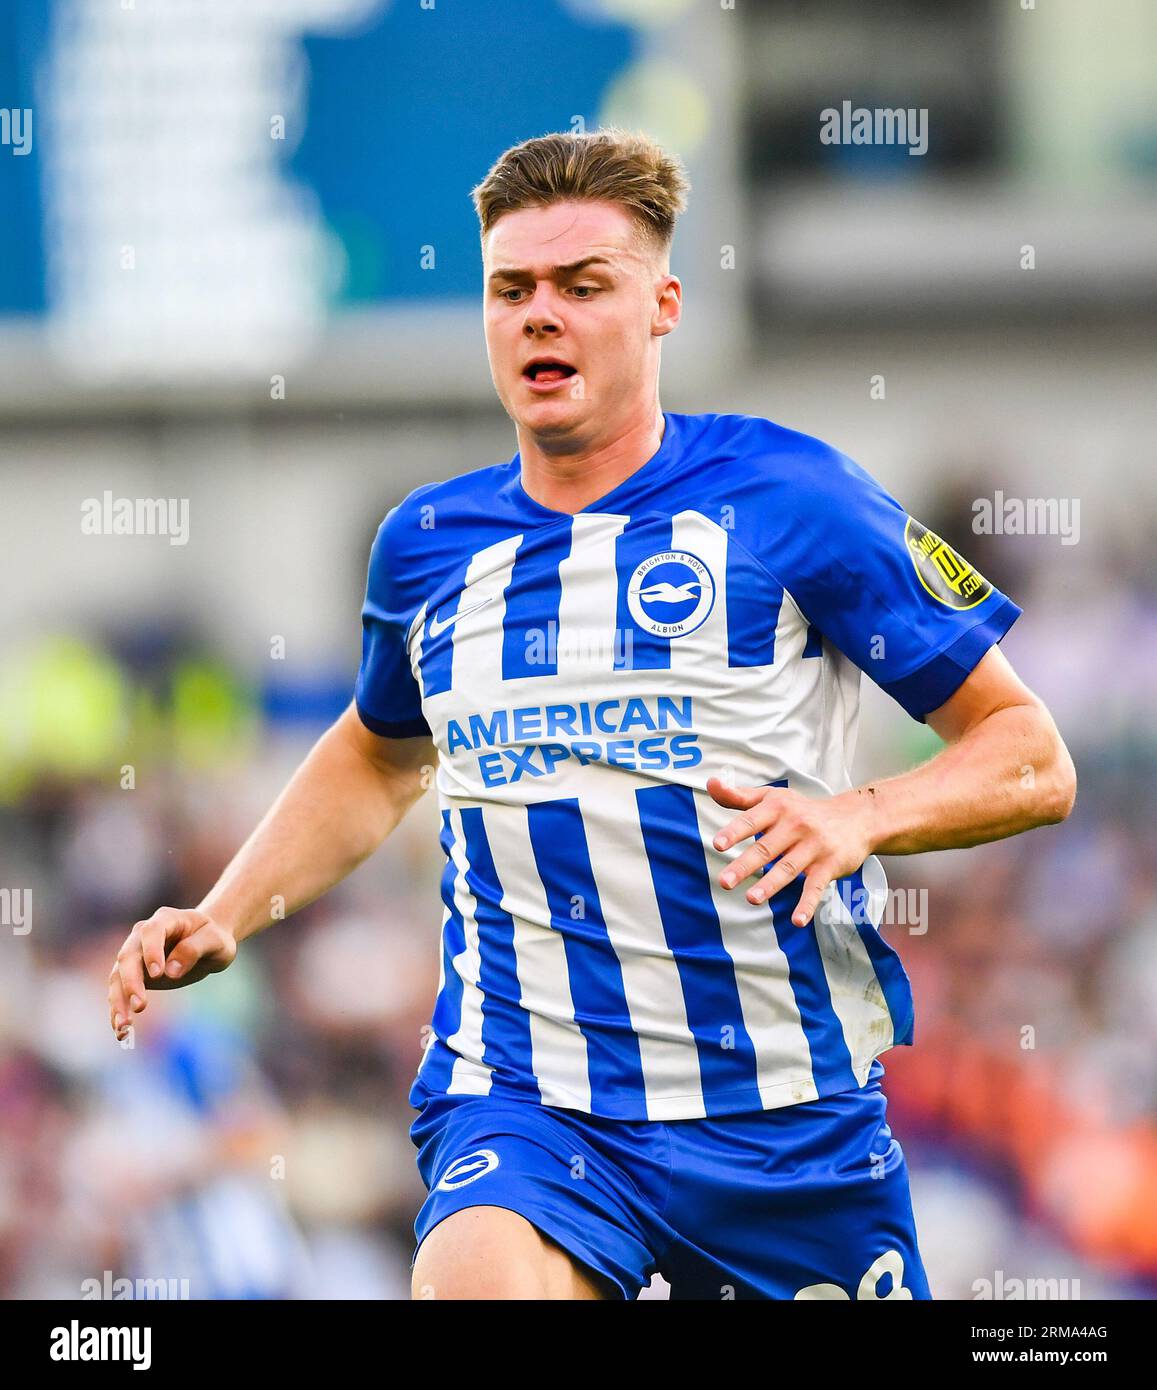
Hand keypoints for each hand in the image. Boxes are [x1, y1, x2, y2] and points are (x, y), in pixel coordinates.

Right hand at [107, 907, 237, 1040]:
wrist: (208, 942)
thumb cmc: (213, 938)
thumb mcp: (215, 940)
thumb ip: (195, 949)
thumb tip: (171, 971)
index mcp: (166, 919)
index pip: (152, 932)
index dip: (151, 951)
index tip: (158, 974)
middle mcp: (143, 935)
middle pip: (128, 956)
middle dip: (131, 982)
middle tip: (140, 1006)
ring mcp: (135, 954)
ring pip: (118, 976)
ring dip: (118, 1002)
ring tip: (124, 1027)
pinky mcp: (133, 974)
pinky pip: (120, 992)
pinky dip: (119, 1010)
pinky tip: (121, 1031)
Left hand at [706, 777, 876, 926]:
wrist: (854, 818)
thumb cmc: (802, 810)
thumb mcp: (772, 798)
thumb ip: (739, 796)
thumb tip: (711, 784)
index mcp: (778, 808)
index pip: (752, 820)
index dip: (735, 832)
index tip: (718, 844)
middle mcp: (796, 825)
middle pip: (767, 847)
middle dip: (745, 865)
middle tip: (725, 882)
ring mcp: (814, 846)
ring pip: (788, 868)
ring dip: (770, 884)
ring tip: (752, 899)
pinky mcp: (829, 866)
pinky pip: (816, 887)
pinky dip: (807, 904)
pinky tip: (797, 920)